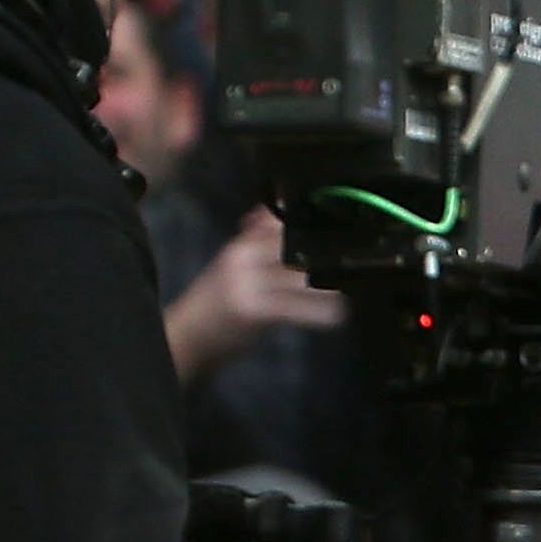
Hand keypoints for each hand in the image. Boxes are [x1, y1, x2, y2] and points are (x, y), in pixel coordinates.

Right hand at [162, 210, 341, 381]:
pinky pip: (294, 308)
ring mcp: (246, 284)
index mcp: (241, 245)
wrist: (185, 336)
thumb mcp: (233, 264)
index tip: (346, 237)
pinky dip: (318, 313)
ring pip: (300, 277)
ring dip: (329, 286)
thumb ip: (258, 238)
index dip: (317, 230)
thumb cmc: (214, 301)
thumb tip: (285, 205)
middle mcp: (242, 258)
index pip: (284, 226)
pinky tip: (335, 316)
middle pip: (296, 249)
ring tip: (349, 290)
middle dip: (328, 258)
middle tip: (355, 265)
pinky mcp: (251, 311)